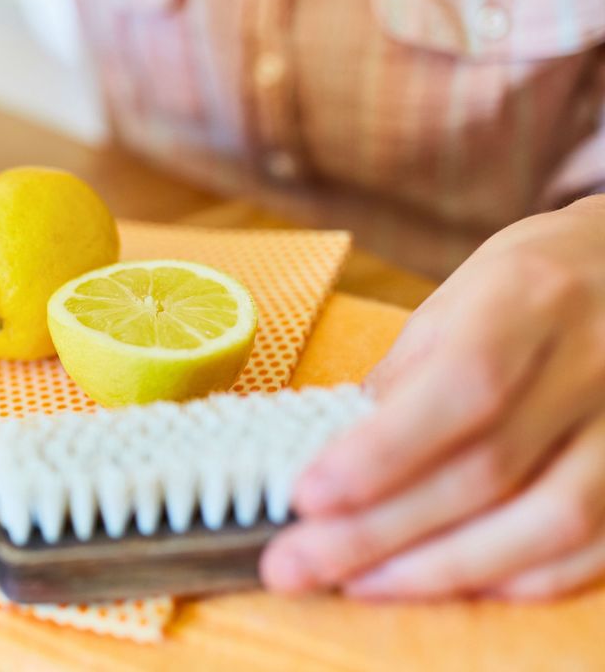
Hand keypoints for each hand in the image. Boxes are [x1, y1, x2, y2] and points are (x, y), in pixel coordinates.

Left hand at [261, 195, 604, 599]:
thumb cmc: (531, 285)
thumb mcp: (456, 301)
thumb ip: (403, 379)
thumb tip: (334, 457)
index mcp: (529, 299)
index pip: (461, 388)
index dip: (382, 454)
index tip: (305, 498)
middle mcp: (593, 361)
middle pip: (487, 469)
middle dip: (379, 529)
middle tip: (295, 563)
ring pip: (547, 522)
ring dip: (441, 568)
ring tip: (355, 583)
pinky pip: (593, 548)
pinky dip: (515, 577)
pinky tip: (444, 584)